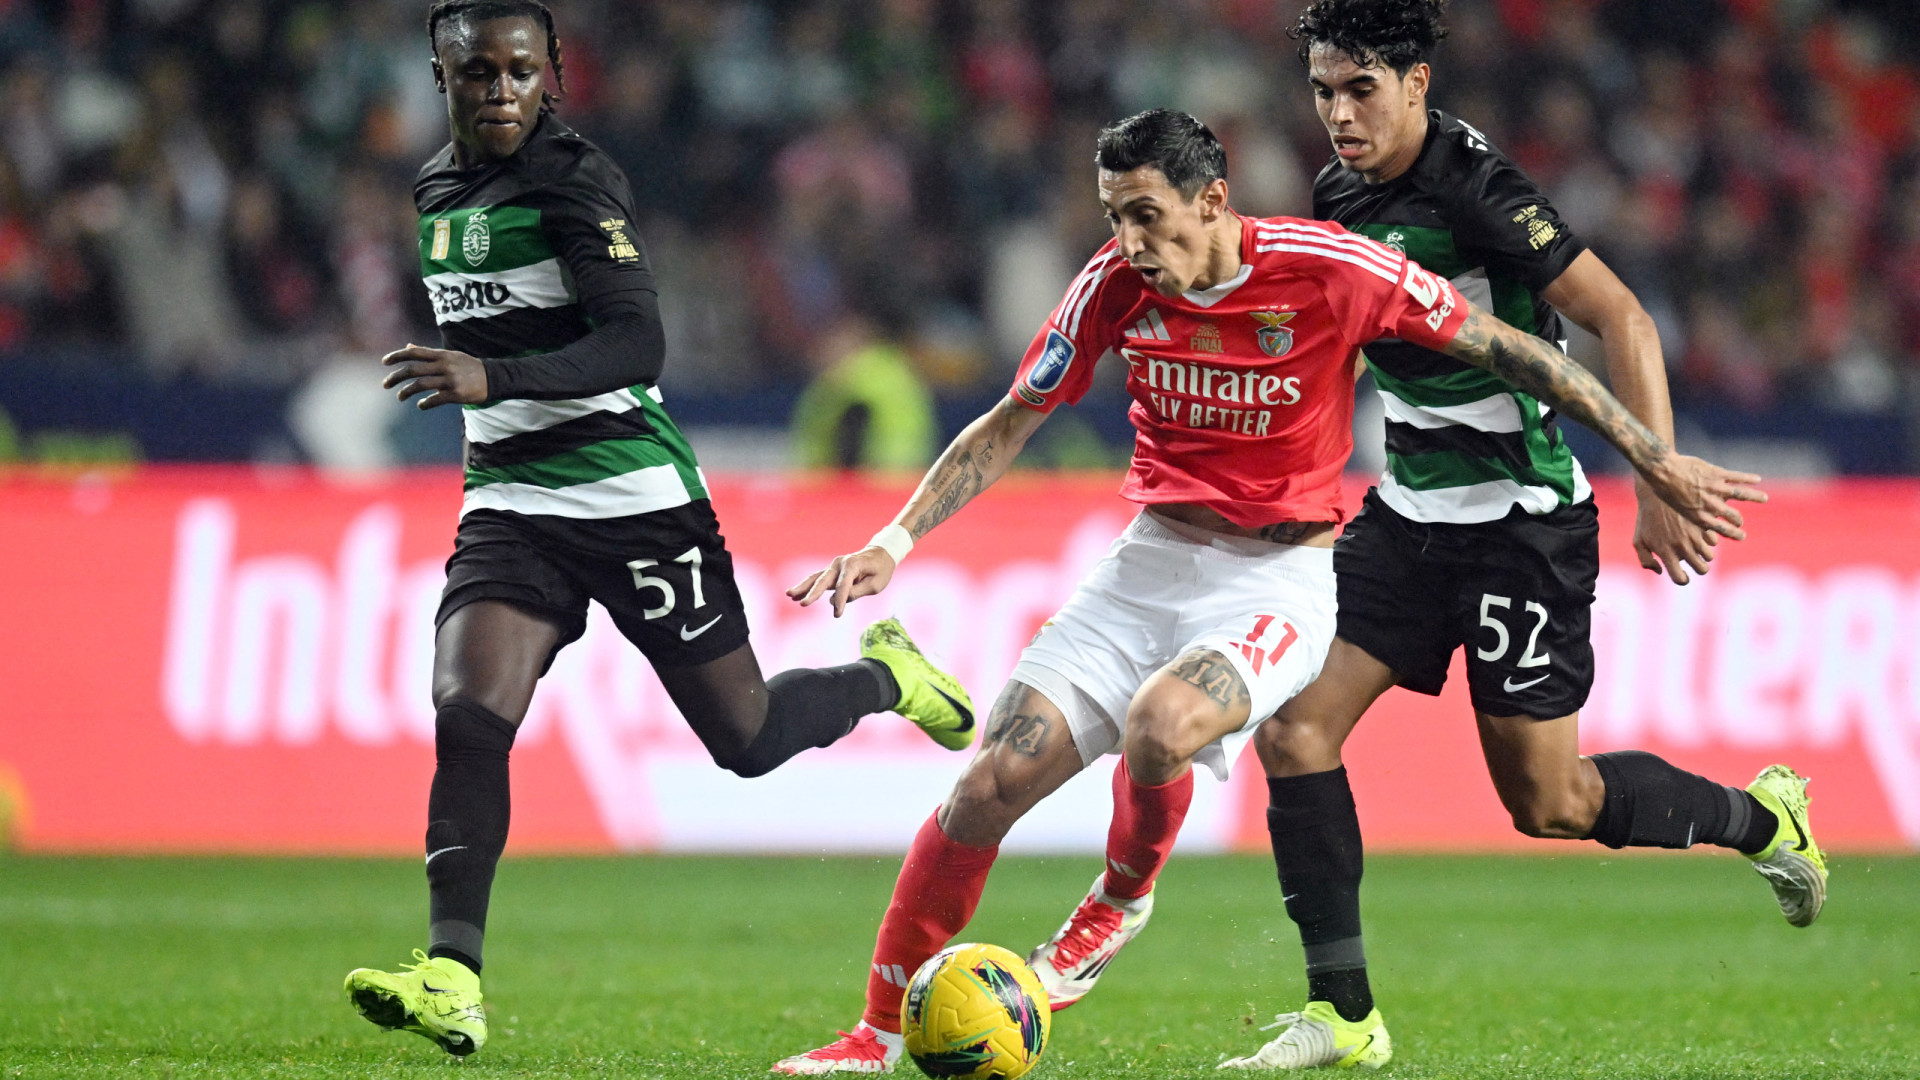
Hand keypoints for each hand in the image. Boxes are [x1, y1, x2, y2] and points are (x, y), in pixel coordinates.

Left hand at [381, 344, 488, 408]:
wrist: (493, 378)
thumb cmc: (468, 366)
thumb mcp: (449, 356)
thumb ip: (428, 353)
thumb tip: (408, 346)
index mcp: (442, 355)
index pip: (414, 353)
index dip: (397, 356)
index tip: (384, 362)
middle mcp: (444, 366)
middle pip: (413, 370)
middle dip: (395, 377)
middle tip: (385, 384)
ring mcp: (450, 380)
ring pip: (420, 385)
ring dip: (406, 392)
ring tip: (400, 396)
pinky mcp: (456, 394)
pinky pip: (435, 399)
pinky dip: (425, 403)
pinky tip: (421, 405)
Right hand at [786, 546, 897, 616]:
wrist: (880, 554)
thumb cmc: (881, 570)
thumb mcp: (876, 584)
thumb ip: (857, 592)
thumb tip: (834, 600)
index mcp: (852, 565)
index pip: (843, 585)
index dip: (840, 600)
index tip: (838, 615)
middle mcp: (839, 563)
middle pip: (823, 580)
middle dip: (813, 593)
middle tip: (803, 604)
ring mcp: (833, 566)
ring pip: (815, 578)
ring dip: (802, 587)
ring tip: (789, 595)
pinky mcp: (831, 571)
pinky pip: (816, 579)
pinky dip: (805, 586)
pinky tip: (793, 595)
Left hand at [1632, 479, 1718, 584]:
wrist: (1657, 492)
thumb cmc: (1646, 518)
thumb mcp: (1639, 540)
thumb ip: (1646, 559)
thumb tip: (1661, 571)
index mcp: (1666, 553)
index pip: (1680, 578)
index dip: (1683, 579)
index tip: (1683, 576)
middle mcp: (1682, 547)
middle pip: (1702, 569)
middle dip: (1699, 568)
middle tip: (1695, 562)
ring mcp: (1695, 536)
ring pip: (1709, 556)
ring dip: (1705, 555)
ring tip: (1697, 547)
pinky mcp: (1704, 524)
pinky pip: (1714, 541)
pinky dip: (1709, 540)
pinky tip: (1701, 534)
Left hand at [1640, 453, 1765, 542]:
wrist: (1661, 470)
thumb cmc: (1662, 492)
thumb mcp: (1676, 509)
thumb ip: (1687, 519)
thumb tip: (1687, 537)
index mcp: (1699, 516)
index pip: (1721, 529)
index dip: (1733, 533)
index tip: (1741, 536)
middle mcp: (1711, 504)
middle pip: (1733, 515)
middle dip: (1738, 520)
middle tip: (1741, 522)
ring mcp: (1715, 488)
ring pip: (1741, 494)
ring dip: (1755, 496)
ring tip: (1764, 498)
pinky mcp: (1716, 473)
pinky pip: (1737, 476)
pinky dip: (1749, 478)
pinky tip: (1757, 479)